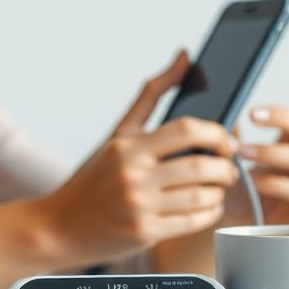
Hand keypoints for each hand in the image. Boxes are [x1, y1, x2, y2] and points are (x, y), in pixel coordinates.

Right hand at [37, 50, 240, 264]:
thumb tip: (186, 56)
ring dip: (219, 192)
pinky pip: (193, 222)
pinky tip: (207, 207)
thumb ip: (153, 94)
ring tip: (218, 189)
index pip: (187, 130)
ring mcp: (138, 206)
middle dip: (226, 168)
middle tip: (230, 169)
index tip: (227, 142)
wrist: (59, 226)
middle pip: (201, 166)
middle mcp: (132, 175)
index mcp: (128, 146)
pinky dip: (209, 214)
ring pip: (201, 196)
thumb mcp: (118, 133)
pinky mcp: (144, 233)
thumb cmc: (93, 178)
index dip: (218, 134)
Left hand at [225, 106, 288, 224]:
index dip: (279, 114)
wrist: (244, 225)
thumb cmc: (245, 188)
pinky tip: (256, 183)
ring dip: (272, 155)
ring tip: (244, 157)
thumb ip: (233, 135)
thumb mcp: (237, 159)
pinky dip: (277, 185)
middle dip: (274, 131)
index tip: (251, 113)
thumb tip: (226, 113)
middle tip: (242, 142)